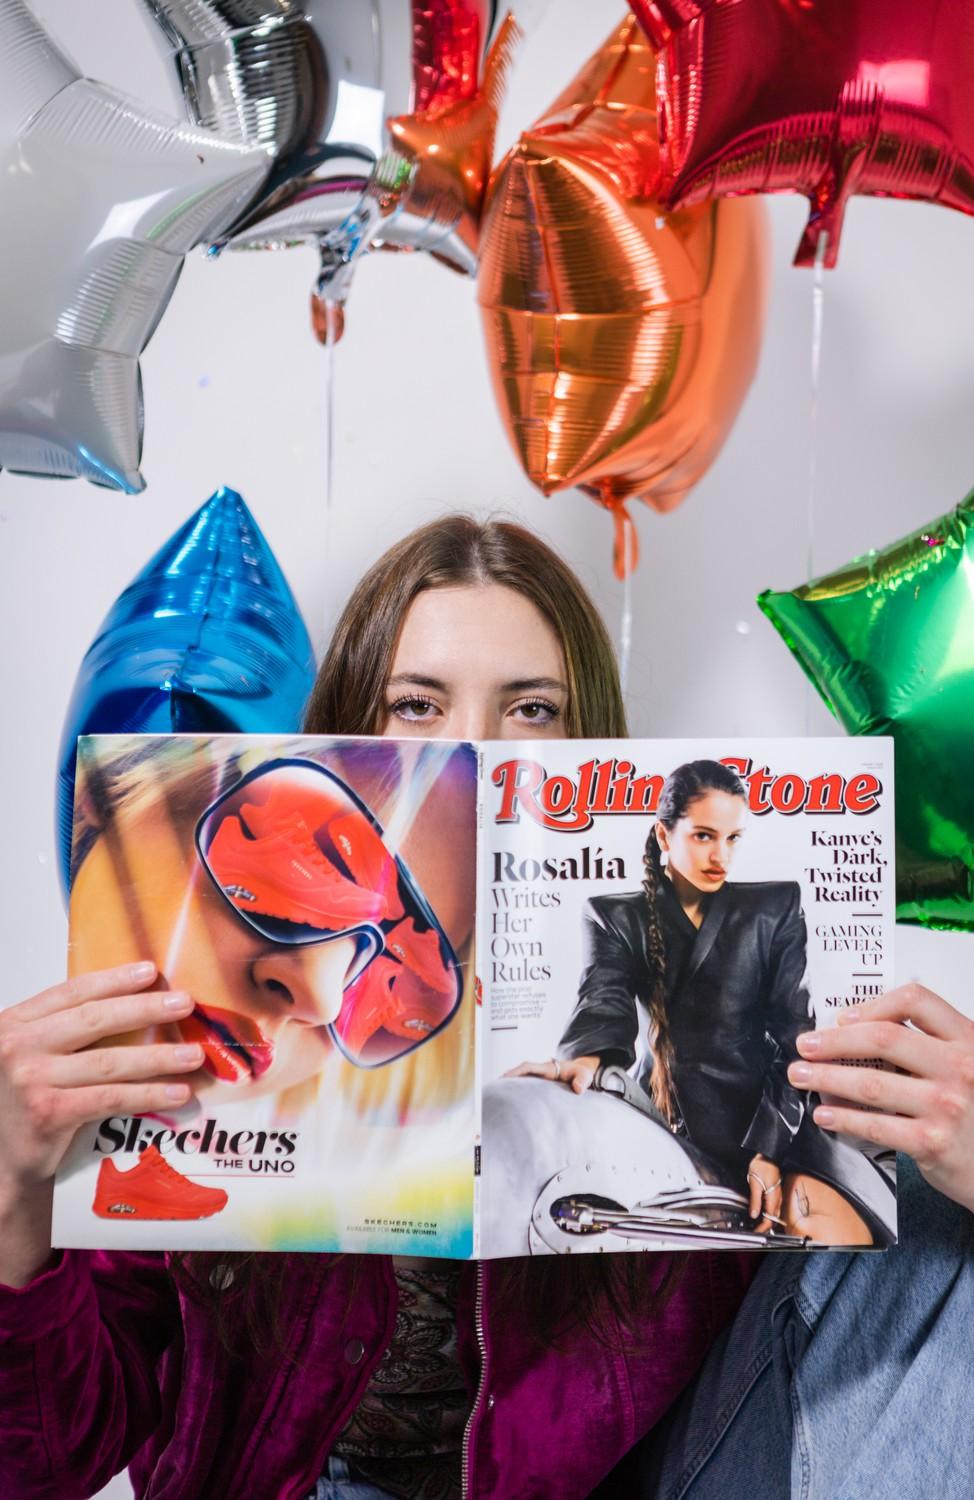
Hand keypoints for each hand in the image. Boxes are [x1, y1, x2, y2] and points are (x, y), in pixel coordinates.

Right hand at [0, 961, 201, 1197]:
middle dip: (145, 1009)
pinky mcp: (48, 1113)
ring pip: (108, 1061)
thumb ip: (68, 1028)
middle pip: (94, 1019)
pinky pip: (110, 1098)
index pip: (73, 992)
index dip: (114, 980)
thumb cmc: (30, 1099)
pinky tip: (177, 1094)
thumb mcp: (37, 1053)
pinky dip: (148, 1095)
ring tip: (193, 1055)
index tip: (151, 972)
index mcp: (17, 1022)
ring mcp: (31, 1079)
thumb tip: (137, 1002)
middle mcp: (19, 1046)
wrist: (7, 1157)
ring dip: (158, 1057)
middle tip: (184, 1003)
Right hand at [504, 1054, 599, 1093]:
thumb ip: (581, 1081)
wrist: (581, 1075)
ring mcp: (538, 1079)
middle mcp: (540, 1072)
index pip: (528, 1067)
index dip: (516, 1071)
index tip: (506, 1077)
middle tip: (494, 1089)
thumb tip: (577, 1089)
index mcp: (548, 1068)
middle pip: (519, 1073)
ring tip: (496, 1097)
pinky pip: (525, 1087)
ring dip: (509, 1085)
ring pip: (520, 1080)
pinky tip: (509, 1102)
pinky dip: (516, 1091)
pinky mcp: (539, 1086)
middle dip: (507, 1078)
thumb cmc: (581, 1075)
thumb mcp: (584, 1076)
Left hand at [746, 1152, 781, 1231]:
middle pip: (773, 1218)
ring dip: (766, 1219)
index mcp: (773, 1198)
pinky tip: (761, 1211)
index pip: (770, 1220)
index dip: (762, 1228)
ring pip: (774, 1213)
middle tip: (755, 1229)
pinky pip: (773, 1206)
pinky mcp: (776, 1192)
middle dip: (764, 1226)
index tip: (756, 1231)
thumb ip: (755, 1201)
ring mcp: (778, 1196)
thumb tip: (754, 1214)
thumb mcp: (755, 1184)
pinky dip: (767, 1212)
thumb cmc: (762, 1166)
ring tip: (756, 1223)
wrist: (768, 1156)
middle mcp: (778, 1199)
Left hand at [787, 983, 973, 1212]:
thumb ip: (925, 1046)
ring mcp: (948, 1105)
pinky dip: (844, 1119)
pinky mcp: (934, 1142)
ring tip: (802, 1076)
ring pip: (872, 1084)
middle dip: (834, 1041)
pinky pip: (876, 1125)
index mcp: (966, 1039)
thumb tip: (854, 1031)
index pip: (916, 1001)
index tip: (843, 1018)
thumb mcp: (962, 1065)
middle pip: (884, 1038)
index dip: (873, 1005)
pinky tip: (825, 1115)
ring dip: (827, 1079)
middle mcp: (960, 1067)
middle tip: (806, 1046)